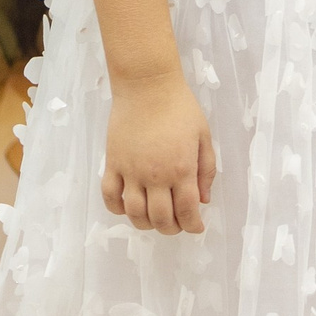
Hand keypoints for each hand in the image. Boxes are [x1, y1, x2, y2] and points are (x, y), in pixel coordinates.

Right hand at [104, 74, 214, 234]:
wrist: (147, 86)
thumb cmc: (180, 108)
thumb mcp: (203, 136)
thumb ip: (206, 170)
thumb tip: (203, 200)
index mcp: (181, 169)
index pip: (187, 211)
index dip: (193, 226)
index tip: (196, 228)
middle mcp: (155, 175)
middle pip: (161, 218)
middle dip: (171, 229)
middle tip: (176, 224)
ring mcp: (131, 171)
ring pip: (134, 214)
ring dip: (145, 224)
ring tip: (154, 220)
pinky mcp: (112, 163)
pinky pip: (109, 196)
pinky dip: (117, 209)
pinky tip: (127, 207)